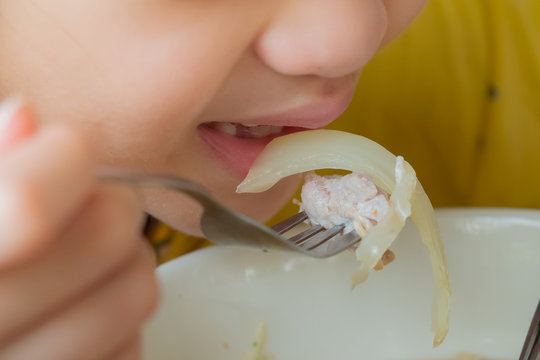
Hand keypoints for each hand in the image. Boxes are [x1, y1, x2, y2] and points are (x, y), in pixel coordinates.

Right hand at [0, 98, 157, 359]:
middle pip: (107, 235)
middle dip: (111, 205)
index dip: (63, 160)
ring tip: (90, 258)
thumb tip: (24, 117)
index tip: (66, 149)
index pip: (28, 206)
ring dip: (127, 262)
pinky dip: (121, 319)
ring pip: (138, 290)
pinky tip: (82, 308)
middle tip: (88, 204)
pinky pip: (134, 344)